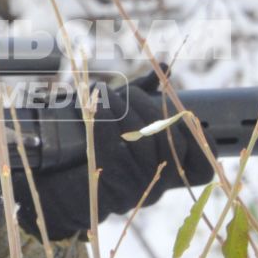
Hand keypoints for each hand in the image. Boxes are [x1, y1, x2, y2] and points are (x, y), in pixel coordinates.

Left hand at [13, 84, 214, 239]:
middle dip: (148, 108)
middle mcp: (158, 187)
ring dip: (124, 109)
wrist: (53, 186)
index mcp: (168, 175)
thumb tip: (163, 67)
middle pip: (171, 142)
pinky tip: (94, 104)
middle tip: (128, 92)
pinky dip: (104, 120)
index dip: (201, 138)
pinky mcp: (108, 189)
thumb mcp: (122, 118)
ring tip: (105, 92)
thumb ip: (145, 96)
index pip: (204, 167)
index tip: (184, 111)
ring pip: (143, 142)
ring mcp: (137, 191)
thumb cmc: (91, 147)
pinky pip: (113, 148)